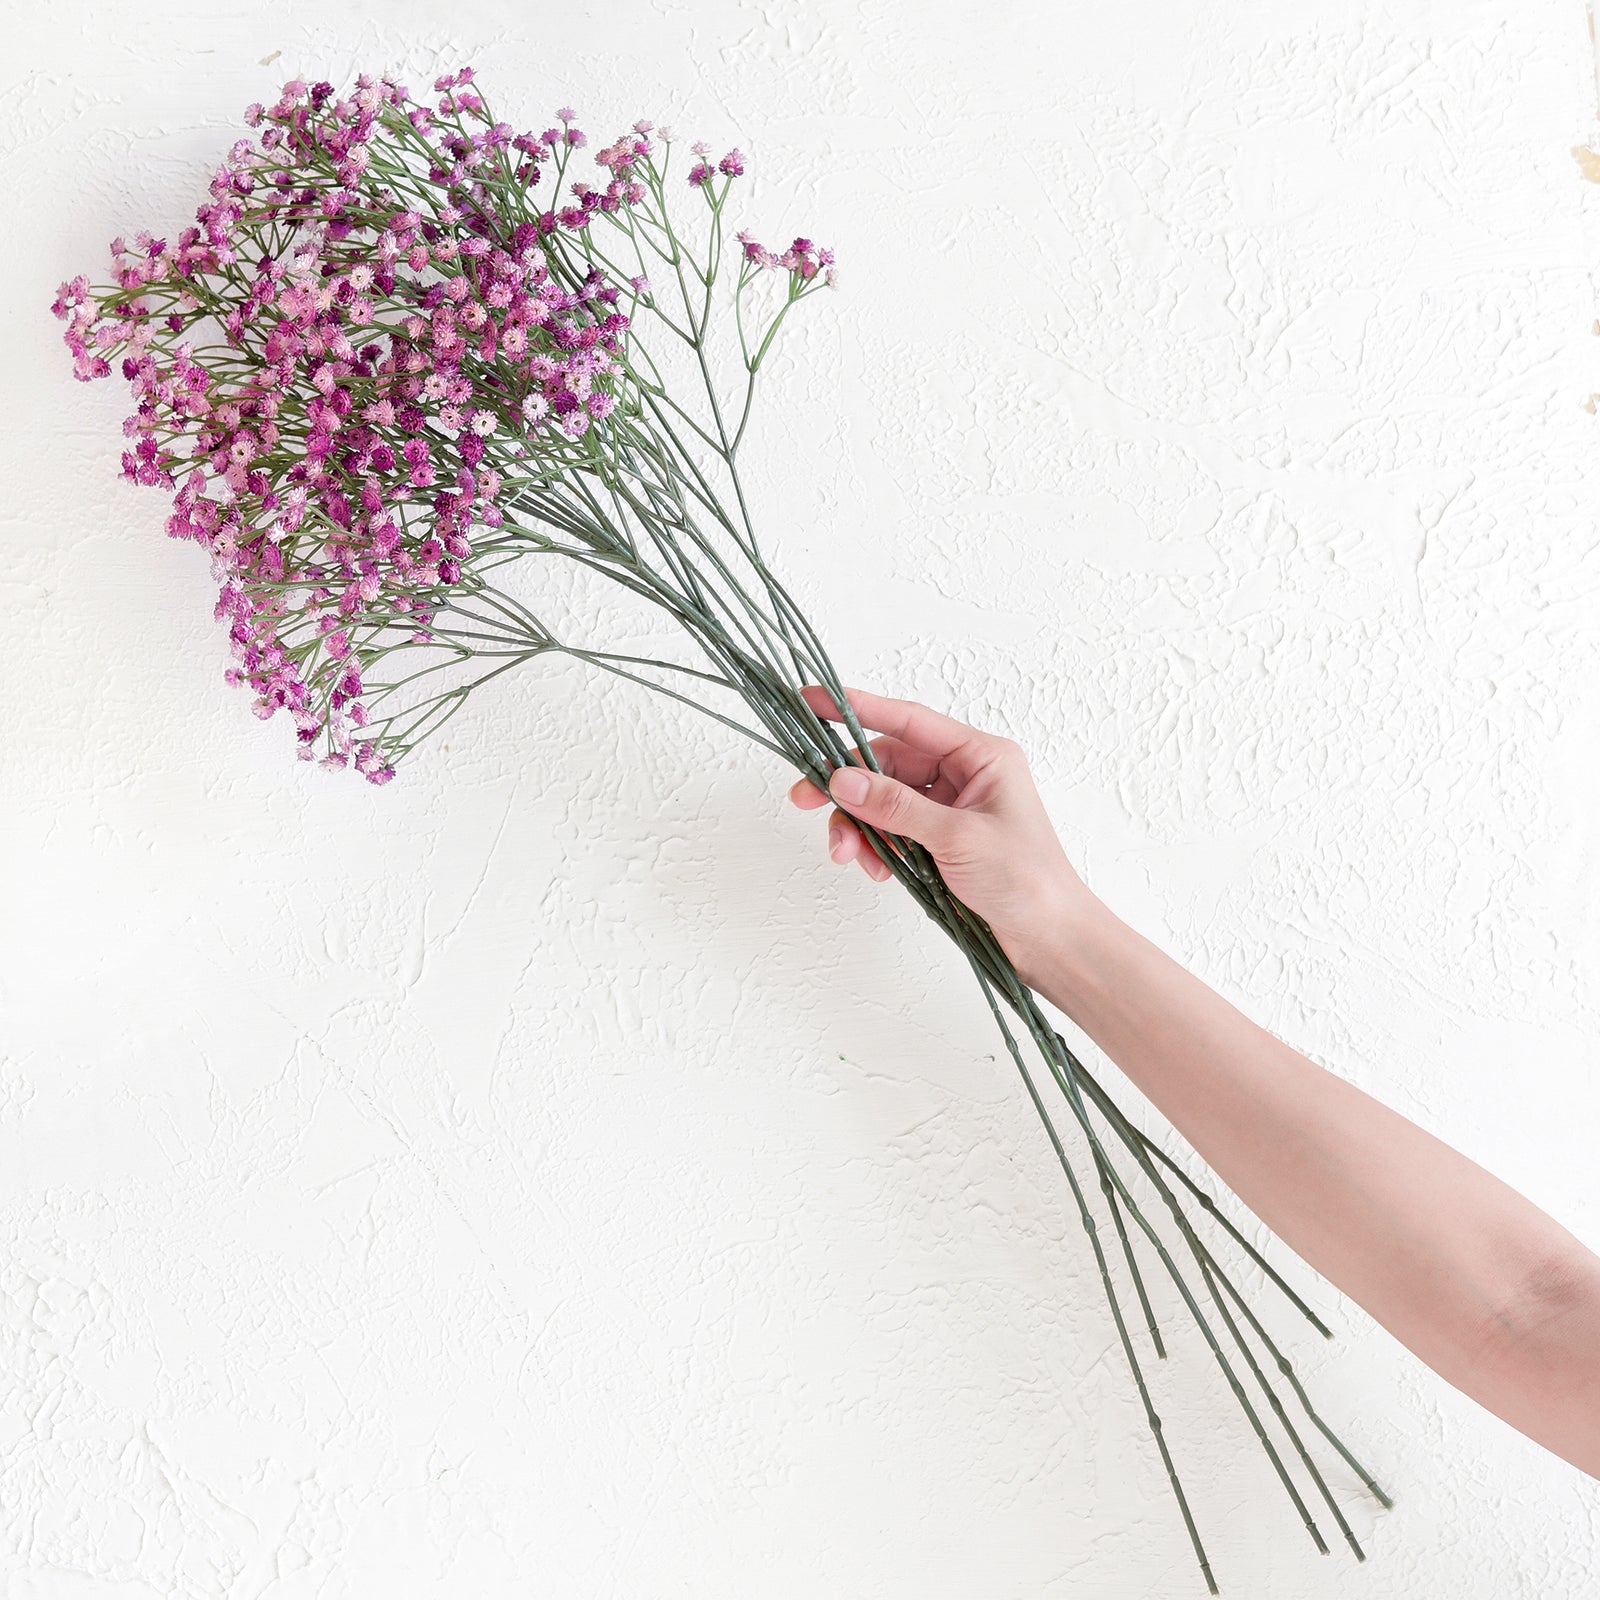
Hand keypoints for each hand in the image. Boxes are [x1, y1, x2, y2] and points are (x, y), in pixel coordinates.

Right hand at [786, 685, 1092, 983]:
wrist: (1050, 938)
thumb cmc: (1028, 881)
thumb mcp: (958, 836)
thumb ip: (896, 806)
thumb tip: (843, 780)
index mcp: (981, 756)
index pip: (908, 721)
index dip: (856, 708)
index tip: (813, 700)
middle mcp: (964, 775)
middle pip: (887, 764)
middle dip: (848, 787)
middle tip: (806, 798)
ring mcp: (949, 809)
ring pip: (883, 801)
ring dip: (859, 825)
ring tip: (848, 853)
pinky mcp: (939, 841)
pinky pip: (891, 831)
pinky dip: (877, 847)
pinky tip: (879, 869)